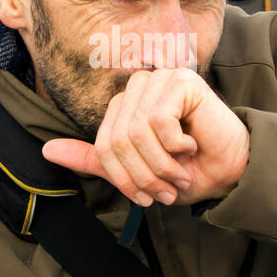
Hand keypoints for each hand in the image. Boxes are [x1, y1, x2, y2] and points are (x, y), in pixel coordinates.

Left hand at [42, 67, 249, 206]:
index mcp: (122, 107)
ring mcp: (159, 80)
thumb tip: (46, 150)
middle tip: (168, 189)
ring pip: (136, 131)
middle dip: (144, 175)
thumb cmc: (188, 170)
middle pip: (117, 140)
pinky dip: (175, 144)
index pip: (103, 145)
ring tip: (180, 173)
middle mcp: (137, 88)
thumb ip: (94, 159)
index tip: (147, 196)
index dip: (123, 178)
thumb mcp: (134, 171)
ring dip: (161, 164)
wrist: (230, 172)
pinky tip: (191, 144)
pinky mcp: (180, 81)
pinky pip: (158, 120)